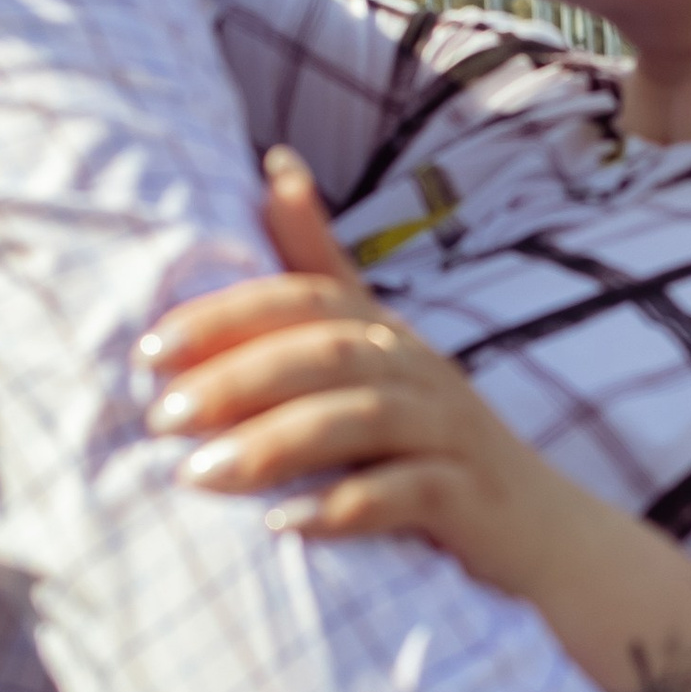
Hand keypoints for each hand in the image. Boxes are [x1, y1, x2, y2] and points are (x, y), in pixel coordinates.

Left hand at [137, 149, 564, 592]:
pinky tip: (287, 528)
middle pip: (330, 353)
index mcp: (387, 332)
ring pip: (365, 419)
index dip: (227, 316)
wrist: (542, 528)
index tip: (148, 350)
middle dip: (239, 380)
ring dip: (277, 445)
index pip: (305, 299)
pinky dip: (347, 507)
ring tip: (201, 476)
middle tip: (160, 418)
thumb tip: (275, 163)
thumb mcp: (379, 348)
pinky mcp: (472, 496)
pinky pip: (411, 491)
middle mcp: (422, 368)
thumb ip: (322, 267)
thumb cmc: (433, 436)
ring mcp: (452, 430)